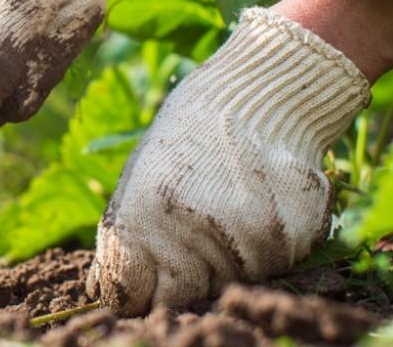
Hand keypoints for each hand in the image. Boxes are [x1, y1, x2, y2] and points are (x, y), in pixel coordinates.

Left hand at [87, 9, 369, 313]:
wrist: (262, 93)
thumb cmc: (191, 133)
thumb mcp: (142, 174)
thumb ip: (125, 235)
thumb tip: (102, 288)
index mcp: (147, 215)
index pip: (135, 296)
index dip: (139, 291)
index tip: (147, 280)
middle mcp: (197, 234)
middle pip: (184, 298)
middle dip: (183, 280)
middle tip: (194, 238)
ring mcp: (247, 240)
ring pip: (230, 283)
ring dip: (227, 261)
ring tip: (229, 209)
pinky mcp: (291, 239)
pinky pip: (270, 267)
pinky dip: (263, 247)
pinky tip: (259, 205)